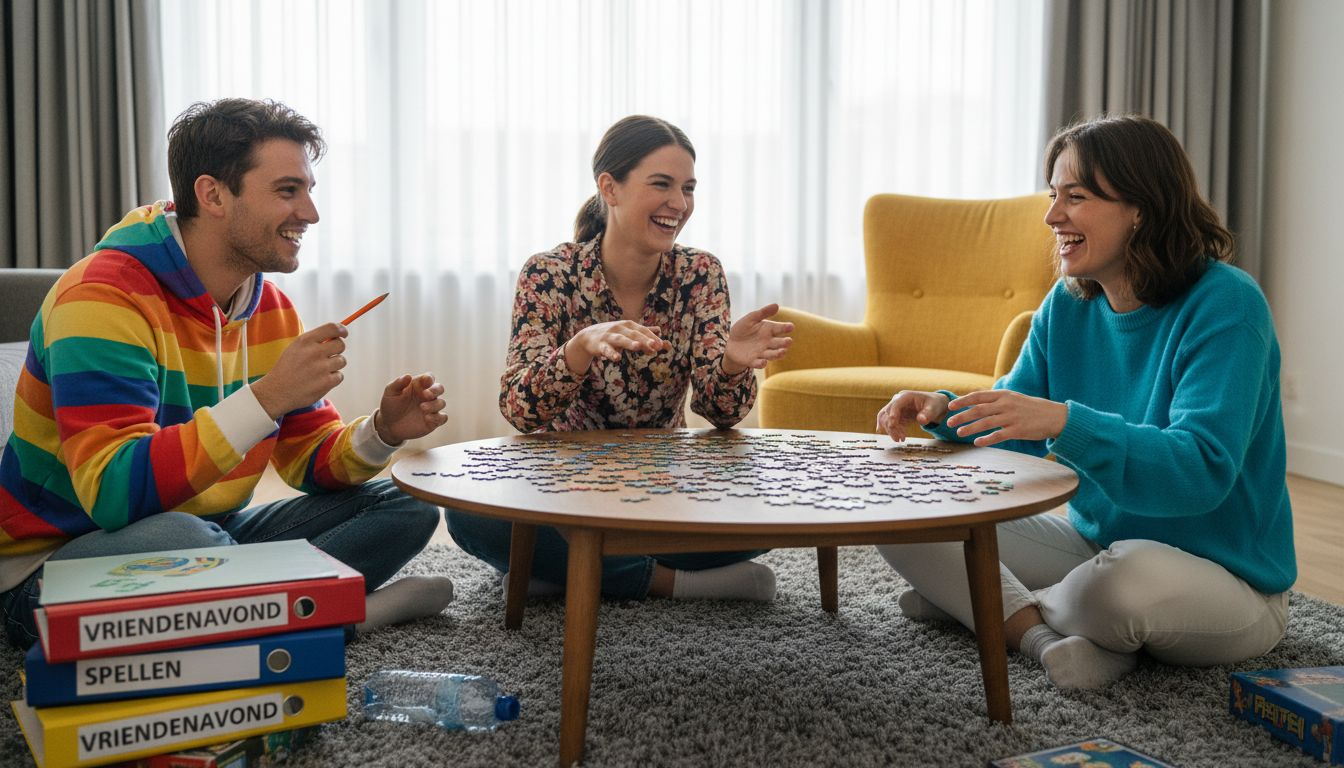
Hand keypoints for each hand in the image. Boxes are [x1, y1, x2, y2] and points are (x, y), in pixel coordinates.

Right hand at [252, 323, 346, 419]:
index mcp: (305, 341)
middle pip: (340, 345)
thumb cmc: (288, 368)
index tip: (343, 333)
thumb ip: (314, 341)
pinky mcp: (326, 382)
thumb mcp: (295, 348)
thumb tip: (336, 335)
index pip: (332, 328)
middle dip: (337, 350)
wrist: (277, 391)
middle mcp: (314, 352)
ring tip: (320, 371)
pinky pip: (339, 376)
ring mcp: (321, 368)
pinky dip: (332, 379)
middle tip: (329, 356)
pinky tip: (319, 381)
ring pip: (342, 361)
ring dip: (334, 365)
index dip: (341, 330)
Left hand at [375, 373, 448, 443]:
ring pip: (441, 403)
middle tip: (426, 394)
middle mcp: (427, 396)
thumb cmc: (390, 405)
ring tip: (422, 408)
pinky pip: (442, 418)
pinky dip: (437, 418)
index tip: (425, 381)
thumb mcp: (390, 392)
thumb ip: (398, 383)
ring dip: (434, 405)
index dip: (429, 378)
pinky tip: (427, 418)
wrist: (388, 425)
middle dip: (436, 390)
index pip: (429, 378)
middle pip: (439, 388)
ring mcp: (431, 408)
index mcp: (419, 385)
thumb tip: (408, 376)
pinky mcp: (433, 421)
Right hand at [566, 321, 668, 372]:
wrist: (588, 336)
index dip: (652, 337)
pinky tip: (617, 359)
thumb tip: (660, 331)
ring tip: (638, 347)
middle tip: (656, 346)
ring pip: (621, 340)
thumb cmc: (613, 334)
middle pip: (634, 334)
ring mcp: (610, 336)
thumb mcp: (629, 332)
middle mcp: (620, 328)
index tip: (661, 346)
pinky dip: (612, 354)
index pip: (643, 331)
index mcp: (629, 325)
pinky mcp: (600, 345)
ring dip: (629, 343)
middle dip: (645, 340)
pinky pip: (607, 350)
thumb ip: (644, 334)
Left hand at [723, 303, 793, 374]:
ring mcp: (762, 352)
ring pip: (773, 354)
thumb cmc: (743, 329)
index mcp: (769, 330)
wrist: (731, 344)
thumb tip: (776, 305)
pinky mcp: (753, 361)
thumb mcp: (751, 319)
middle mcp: (768, 342)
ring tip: (782, 352)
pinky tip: (764, 362)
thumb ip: (763, 313)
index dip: (786, 327)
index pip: (780, 328)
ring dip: (778, 354)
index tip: (791, 326)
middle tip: (788, 341)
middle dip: (784, 342)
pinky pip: (759, 363)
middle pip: (779, 343)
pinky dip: (762, 363)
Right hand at [876, 390, 949, 441]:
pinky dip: (893, 431)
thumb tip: (921, 420)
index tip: (893, 425)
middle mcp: (898, 400)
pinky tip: (900, 437)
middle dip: (891, 426)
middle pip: (887, 412)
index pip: (895, 405)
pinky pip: (891, 423)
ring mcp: (896, 408)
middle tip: (898, 438)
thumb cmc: (934, 404)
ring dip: (890, 430)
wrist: (935, 405)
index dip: (892, 415)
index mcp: (906, 396)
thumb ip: (927, 414)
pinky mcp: (897, 415)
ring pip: (885, 418)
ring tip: (899, 439)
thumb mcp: (933, 408)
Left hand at [945, 390, 1067, 446]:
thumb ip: (996, 400)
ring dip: (970, 428)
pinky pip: (998, 435)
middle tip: (949, 422)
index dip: (963, 401)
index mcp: (1004, 395)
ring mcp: (1012, 417)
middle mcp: (1006, 404)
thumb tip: (976, 402)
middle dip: (961, 416)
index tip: (950, 406)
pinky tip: (977, 442)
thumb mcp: (1013, 398)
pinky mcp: (1018, 430)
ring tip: (959, 433)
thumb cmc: (1031, 408)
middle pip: (978, 410)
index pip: (978, 396)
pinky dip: (986, 439)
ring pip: (985, 423)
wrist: (1055, 416)